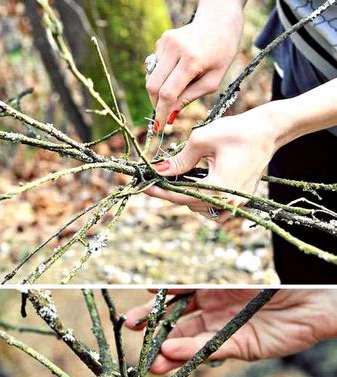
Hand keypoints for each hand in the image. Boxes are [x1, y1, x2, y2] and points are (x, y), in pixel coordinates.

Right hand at [125, 290, 336, 373]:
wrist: (314, 295)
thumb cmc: (273, 276)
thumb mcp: (227, 275)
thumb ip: (192, 283)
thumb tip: (157, 285)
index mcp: (210, 287)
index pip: (174, 297)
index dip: (153, 304)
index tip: (134, 311)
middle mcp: (214, 310)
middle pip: (177, 322)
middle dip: (154, 329)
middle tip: (131, 334)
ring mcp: (225, 329)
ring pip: (189, 342)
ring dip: (168, 351)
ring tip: (148, 360)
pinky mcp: (240, 346)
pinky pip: (210, 349)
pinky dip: (189, 352)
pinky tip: (170, 353)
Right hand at [147, 0, 243, 129]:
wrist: (219, 20)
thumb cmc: (221, 53)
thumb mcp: (212, 81)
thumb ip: (189, 97)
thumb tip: (169, 114)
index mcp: (192, 60)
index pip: (168, 93)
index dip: (161, 112)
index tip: (159, 126)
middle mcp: (175, 48)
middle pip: (153, 86)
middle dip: (155, 103)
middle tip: (162, 113)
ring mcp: (165, 42)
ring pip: (151, 77)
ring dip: (159, 89)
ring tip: (176, 88)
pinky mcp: (161, 40)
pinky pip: (155, 66)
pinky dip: (162, 75)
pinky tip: (177, 69)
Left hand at [148, 103, 279, 220]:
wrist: (268, 131)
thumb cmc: (236, 131)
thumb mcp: (202, 140)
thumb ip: (179, 160)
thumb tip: (159, 171)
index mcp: (219, 188)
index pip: (181, 197)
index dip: (161, 192)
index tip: (145, 186)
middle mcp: (229, 202)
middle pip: (190, 204)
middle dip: (174, 191)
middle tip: (159, 178)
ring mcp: (236, 204)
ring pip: (201, 209)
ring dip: (188, 196)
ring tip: (178, 179)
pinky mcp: (240, 200)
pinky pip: (215, 209)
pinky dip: (203, 200)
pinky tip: (197, 184)